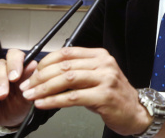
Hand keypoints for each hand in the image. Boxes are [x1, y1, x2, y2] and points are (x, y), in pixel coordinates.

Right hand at [0, 49, 36, 126]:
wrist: (11, 118)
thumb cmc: (21, 102)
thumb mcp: (27, 93)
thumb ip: (29, 79)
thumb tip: (33, 64)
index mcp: (16, 67)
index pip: (14, 55)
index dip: (14, 63)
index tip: (14, 77)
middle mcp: (2, 69)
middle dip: (0, 81)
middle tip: (2, 95)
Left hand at [19, 47, 151, 135]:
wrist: (135, 112)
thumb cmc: (113, 95)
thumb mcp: (96, 77)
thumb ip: (76, 72)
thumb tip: (45, 74)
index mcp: (99, 55)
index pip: (66, 53)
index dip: (45, 62)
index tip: (32, 73)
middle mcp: (103, 64)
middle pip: (64, 66)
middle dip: (41, 77)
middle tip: (28, 87)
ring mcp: (105, 79)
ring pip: (67, 80)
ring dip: (44, 89)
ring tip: (32, 96)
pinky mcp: (104, 96)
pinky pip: (73, 97)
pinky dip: (54, 101)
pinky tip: (44, 104)